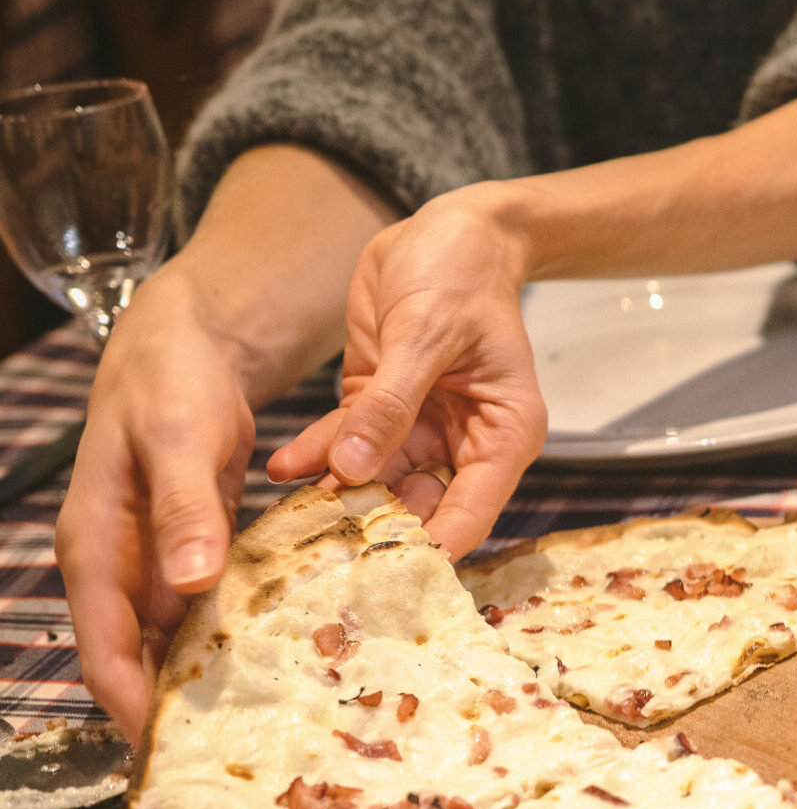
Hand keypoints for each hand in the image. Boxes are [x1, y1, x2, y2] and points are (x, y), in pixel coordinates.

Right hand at [56, 266, 255, 737]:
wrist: (186, 344)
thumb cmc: (171, 382)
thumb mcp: (179, 437)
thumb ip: (184, 508)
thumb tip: (190, 584)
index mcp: (96, 545)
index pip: (102, 647)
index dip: (130, 704)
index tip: (168, 749)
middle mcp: (117, 566)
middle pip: (134, 661)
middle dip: (170, 711)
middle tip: (225, 758)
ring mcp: (152, 564)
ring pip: (170, 644)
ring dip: (202, 684)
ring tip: (256, 731)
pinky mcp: (188, 555)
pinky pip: (203, 615)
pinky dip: (229, 643)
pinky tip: (273, 670)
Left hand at [268, 187, 546, 557]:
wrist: (450, 229)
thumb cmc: (461, 272)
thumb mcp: (426, 333)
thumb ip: (389, 404)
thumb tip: (353, 470)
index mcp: (503, 435)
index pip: (471, 511)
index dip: (432, 548)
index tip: (387, 578)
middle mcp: (464, 443)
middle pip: (422, 507)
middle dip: (375, 533)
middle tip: (324, 563)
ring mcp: (421, 429)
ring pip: (378, 483)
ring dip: (336, 499)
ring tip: (292, 525)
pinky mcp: (381, 410)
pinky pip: (346, 446)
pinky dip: (316, 458)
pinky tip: (282, 470)